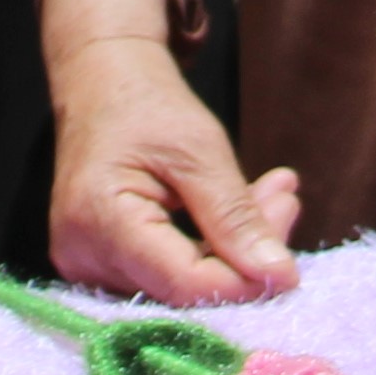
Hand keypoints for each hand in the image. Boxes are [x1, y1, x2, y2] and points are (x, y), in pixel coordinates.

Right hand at [43, 0, 302, 302]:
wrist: (100, 85)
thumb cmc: (146, 104)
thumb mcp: (200, 149)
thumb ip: (236, 216)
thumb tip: (281, 278)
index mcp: (102, 221)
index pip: (185, 285)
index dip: (244, 284)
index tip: (291, 263)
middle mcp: (84, 257)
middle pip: (185, 289)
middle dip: (245, 258)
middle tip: (286, 201)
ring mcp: (88, 265)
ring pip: (182, 285)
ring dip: (235, 249)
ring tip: (274, 194)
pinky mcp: (103, 266)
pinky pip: (168, 274)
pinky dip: (212, 247)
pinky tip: (246, 210)